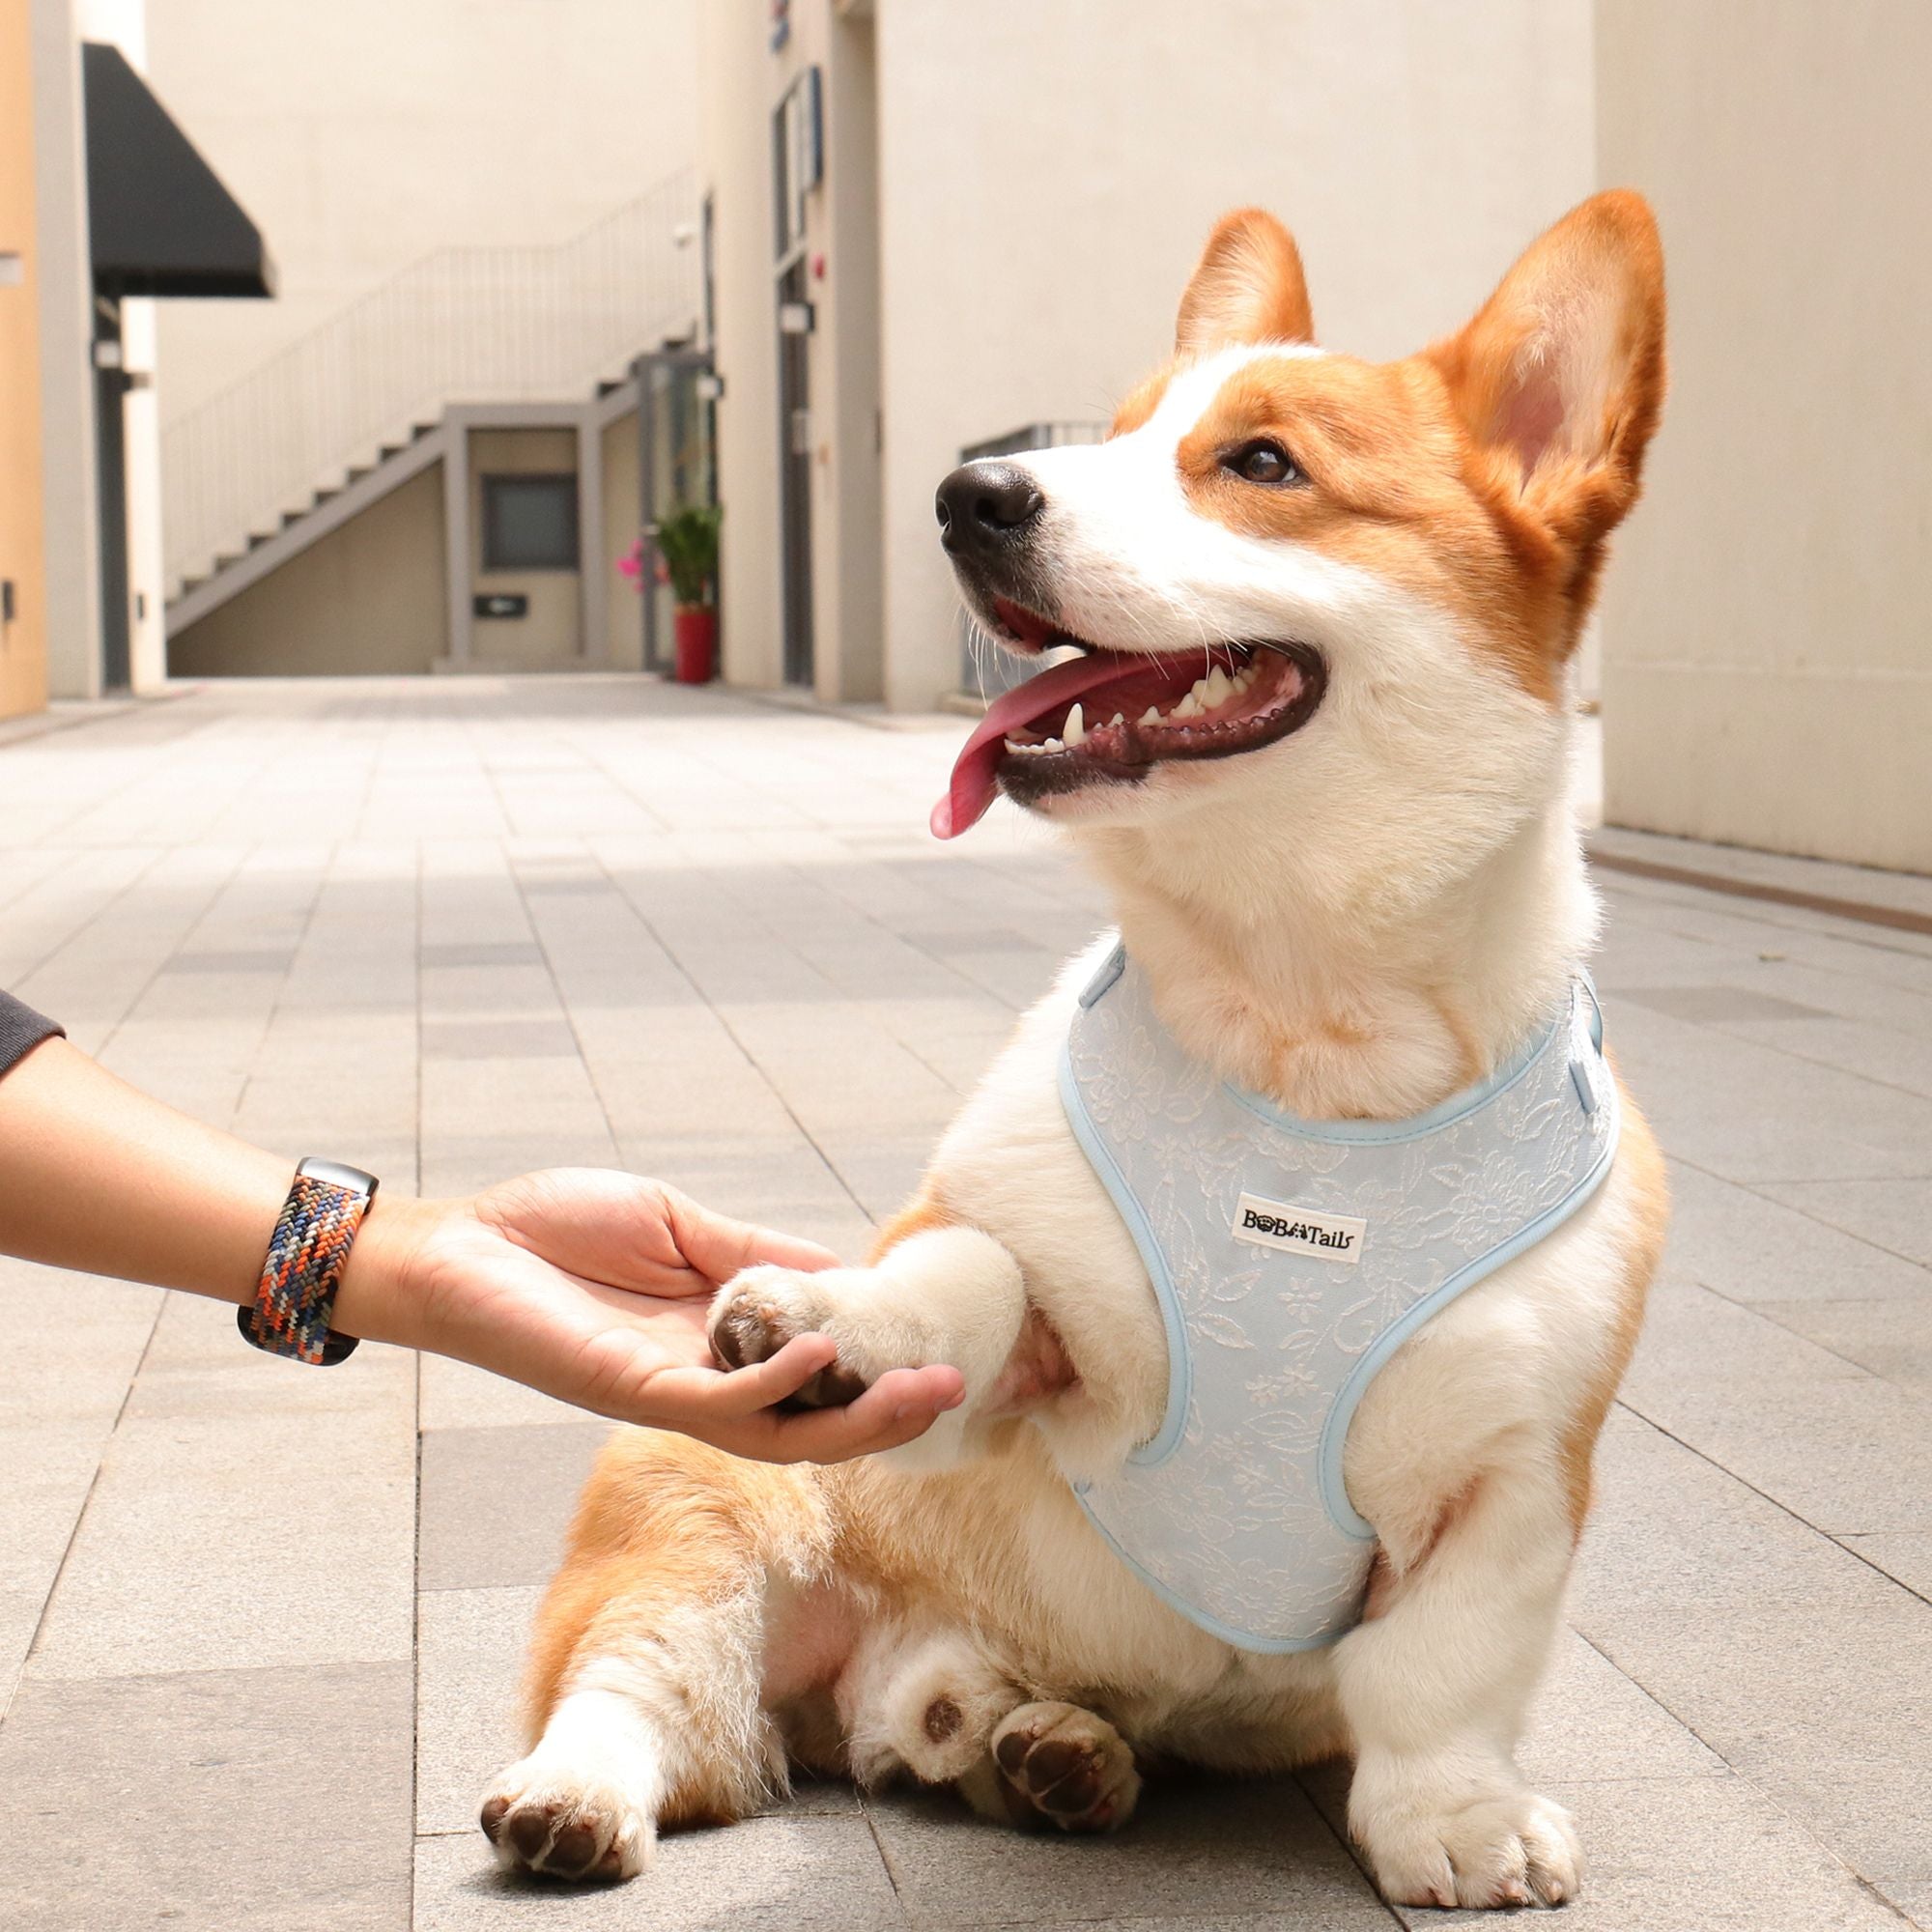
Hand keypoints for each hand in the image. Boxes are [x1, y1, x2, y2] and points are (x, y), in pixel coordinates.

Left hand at [338, 1168, 965, 1461]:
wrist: (460, 1245)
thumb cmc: (556, 1229)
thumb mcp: (679, 1224)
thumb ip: (755, 1254)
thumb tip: (842, 1267)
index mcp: (719, 1339)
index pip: (816, 1368)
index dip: (877, 1361)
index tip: (937, 1339)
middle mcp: (704, 1380)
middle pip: (813, 1420)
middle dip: (888, 1413)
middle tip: (954, 1388)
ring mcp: (671, 1392)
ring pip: (781, 1432)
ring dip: (855, 1418)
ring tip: (922, 1388)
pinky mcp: (632, 1391)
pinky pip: (720, 1404)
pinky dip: (778, 1383)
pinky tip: (824, 1351)